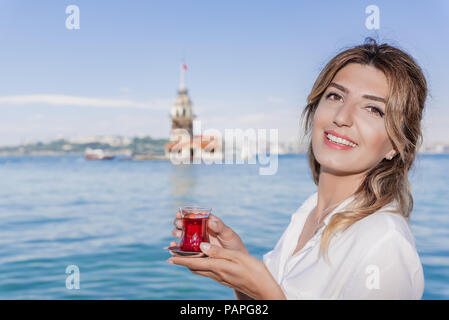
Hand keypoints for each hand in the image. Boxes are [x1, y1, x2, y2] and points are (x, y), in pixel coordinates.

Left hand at [167, 242, 285, 299]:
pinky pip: (208, 271)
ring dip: (191, 263)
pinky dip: (201, 264)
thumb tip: (201, 246)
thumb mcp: (237, 257)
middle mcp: (216, 274)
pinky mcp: (225, 279)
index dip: (180, 260)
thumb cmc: (254, 271)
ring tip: (185, 255)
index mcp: (217, 267)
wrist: (264, 288)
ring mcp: (220, 278)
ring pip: (200, 270)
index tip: (168, 257)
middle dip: (182, 261)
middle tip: (174, 254)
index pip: (193, 263)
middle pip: (194, 268)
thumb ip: (218, 251)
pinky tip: (204, 259)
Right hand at [171, 210, 247, 253]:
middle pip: (184, 224)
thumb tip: (210, 221)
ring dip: (177, 234)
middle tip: (179, 225)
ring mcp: (195, 242)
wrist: (235, 261)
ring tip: (178, 235)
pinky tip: (173, 249)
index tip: (180, 214)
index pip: (192, 215)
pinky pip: (182, 250)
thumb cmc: (233, 244)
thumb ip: (220, 227)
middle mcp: (198, 231)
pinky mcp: (193, 253)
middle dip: (178, 223)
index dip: (184, 213)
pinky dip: (175, 249)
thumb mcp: (228, 234)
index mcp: (206, 223)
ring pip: (181, 236)